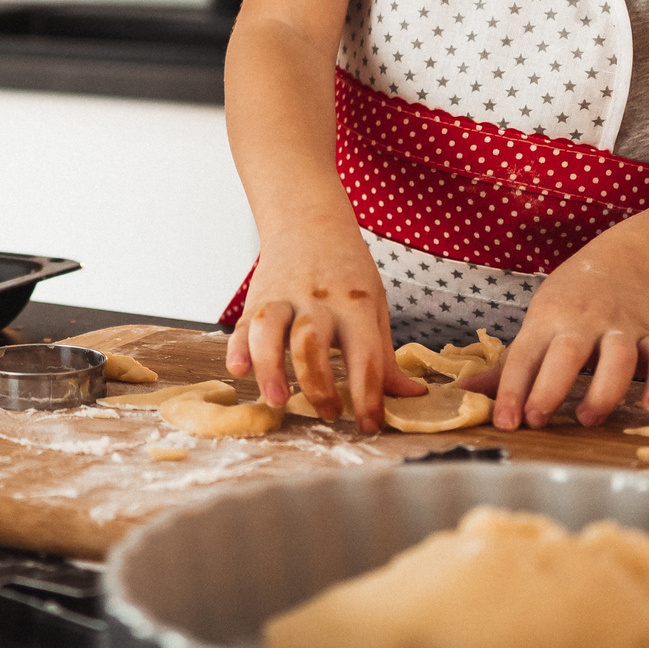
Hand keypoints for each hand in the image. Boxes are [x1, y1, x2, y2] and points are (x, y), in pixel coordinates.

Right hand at [224, 217, 425, 428]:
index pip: (364, 355)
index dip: (368, 396)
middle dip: (318, 385)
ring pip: (271, 330)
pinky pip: (243, 324)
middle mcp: (318, 299)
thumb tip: (410, 398)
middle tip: (329, 414)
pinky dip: (238, 347)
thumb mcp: (374, 305)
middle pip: (312, 343)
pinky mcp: (256, 299)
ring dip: (271, 367)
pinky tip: (239, 369)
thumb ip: (384, 356)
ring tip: (276, 400)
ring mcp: (283, 297)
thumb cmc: (346, 270)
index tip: (369, 427)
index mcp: (355, 304)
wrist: (308, 220)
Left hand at [477, 246, 648, 429]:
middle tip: (537, 419)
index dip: (511, 390)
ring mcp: (621, 328)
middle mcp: (584, 323)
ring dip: (605, 390)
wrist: (626, 261)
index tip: (504, 422)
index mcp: (547, 322)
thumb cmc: (571, 300)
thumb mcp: (537, 323)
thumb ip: (508, 367)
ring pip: (618, 357)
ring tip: (588, 418)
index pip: (523, 356)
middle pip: (567, 353)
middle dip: (550, 388)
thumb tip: (463, 394)